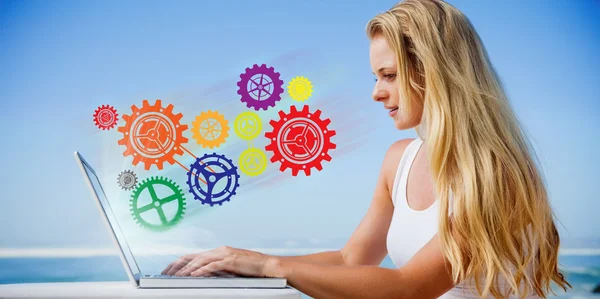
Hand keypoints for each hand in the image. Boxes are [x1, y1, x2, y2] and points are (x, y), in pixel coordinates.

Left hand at [162, 246, 278, 277]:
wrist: (267, 266)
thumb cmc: (251, 269)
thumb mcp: (230, 268)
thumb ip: (217, 269)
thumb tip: (202, 276)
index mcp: (218, 252)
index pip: (193, 256)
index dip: (178, 262)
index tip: (168, 270)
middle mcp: (219, 250)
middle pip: (192, 256)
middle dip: (177, 265)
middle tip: (165, 273)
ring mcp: (225, 254)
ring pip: (200, 260)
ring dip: (186, 269)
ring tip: (176, 276)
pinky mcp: (231, 260)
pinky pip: (213, 265)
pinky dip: (202, 270)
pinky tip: (194, 275)